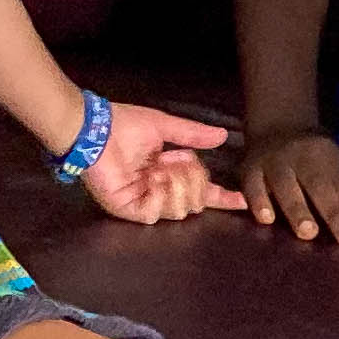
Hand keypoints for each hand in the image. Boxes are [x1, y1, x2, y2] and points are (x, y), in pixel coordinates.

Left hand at [82, 104, 247, 226]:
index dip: (222, 197)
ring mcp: (145, 202)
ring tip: (162, 169)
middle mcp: (160, 190)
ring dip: (178, 185)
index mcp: (169, 172)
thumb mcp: (165, 126)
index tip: (242, 201)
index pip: (200, 190)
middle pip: (196, 202)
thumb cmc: (124, 125)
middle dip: (196, 179)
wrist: (95, 130)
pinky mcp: (129, 210)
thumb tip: (222, 135)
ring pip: (181, 210)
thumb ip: (193, 134)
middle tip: (180, 161)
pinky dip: (160, 194)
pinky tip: (151, 179)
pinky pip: (157, 214)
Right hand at [240, 128, 338, 246]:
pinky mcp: (248, 170)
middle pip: (317, 183)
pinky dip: (258, 202)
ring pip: (285, 185)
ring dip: (297, 209)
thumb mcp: (333, 165)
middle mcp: (298, 155)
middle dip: (331, 211)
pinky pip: (252, 187)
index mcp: (325, 152)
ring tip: (307, 233)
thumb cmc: (312, 157)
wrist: (275, 124)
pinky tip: (266, 220)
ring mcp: (272, 161)